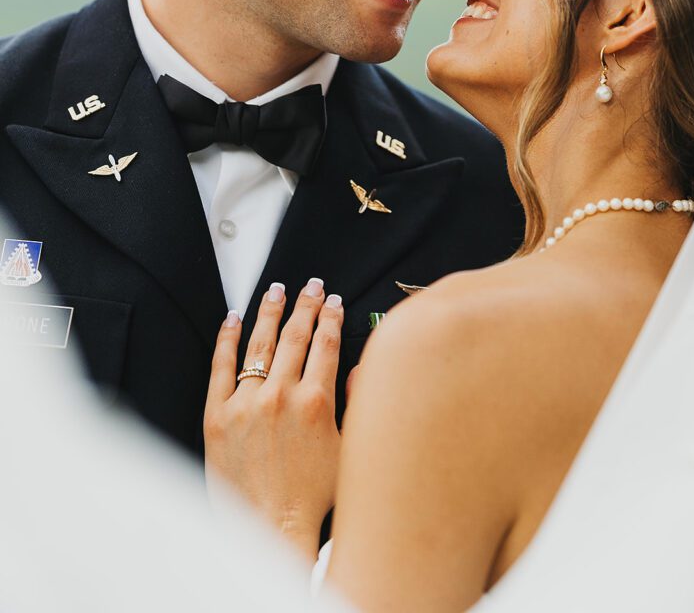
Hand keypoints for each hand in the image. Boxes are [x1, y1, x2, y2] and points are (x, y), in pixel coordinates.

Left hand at [204, 278, 343, 559]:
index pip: (326, 343)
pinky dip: (227, 338)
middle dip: (306, 304)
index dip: (331, 317)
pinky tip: (233, 319)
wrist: (269, 528)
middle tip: (311, 285)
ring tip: (276, 290)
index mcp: (316, 402)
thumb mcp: (349, 450)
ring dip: (270, 311)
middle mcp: (281, 395)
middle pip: (295, 335)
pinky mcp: (218, 415)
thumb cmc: (312, 498)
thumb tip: (354, 370)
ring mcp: (246, 403)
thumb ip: (354, 405)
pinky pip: (221, 366)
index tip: (333, 301)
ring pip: (259, 343)